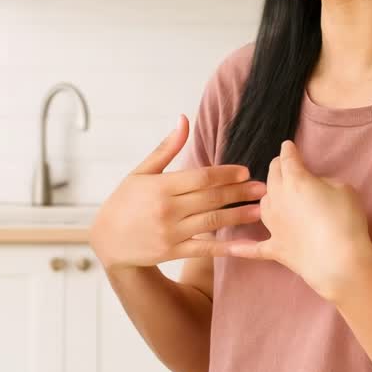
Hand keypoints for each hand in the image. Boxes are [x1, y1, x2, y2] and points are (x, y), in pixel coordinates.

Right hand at [89, 115, 266, 270]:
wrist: (108, 240)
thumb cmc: (125, 201)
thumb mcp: (141, 171)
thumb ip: (166, 148)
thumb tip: (184, 120)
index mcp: (160, 186)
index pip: (201, 177)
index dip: (226, 174)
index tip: (245, 172)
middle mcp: (167, 209)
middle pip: (211, 198)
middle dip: (240, 193)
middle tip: (263, 188)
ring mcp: (171, 232)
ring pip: (212, 222)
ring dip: (238, 216)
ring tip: (260, 210)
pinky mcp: (173, 251)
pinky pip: (205, 249)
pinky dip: (226, 247)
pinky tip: (245, 245)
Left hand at [226, 140, 371, 302]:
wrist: (338, 260)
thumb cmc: (344, 219)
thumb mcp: (343, 189)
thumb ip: (324, 182)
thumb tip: (314, 185)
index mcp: (294, 180)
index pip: (287, 159)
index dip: (288, 150)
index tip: (287, 146)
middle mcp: (277, 198)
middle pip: (272, 177)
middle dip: (277, 168)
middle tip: (283, 166)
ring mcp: (273, 224)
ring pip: (263, 204)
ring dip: (267, 196)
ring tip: (273, 194)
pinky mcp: (274, 248)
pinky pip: (253, 248)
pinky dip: (241, 247)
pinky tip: (228, 248)